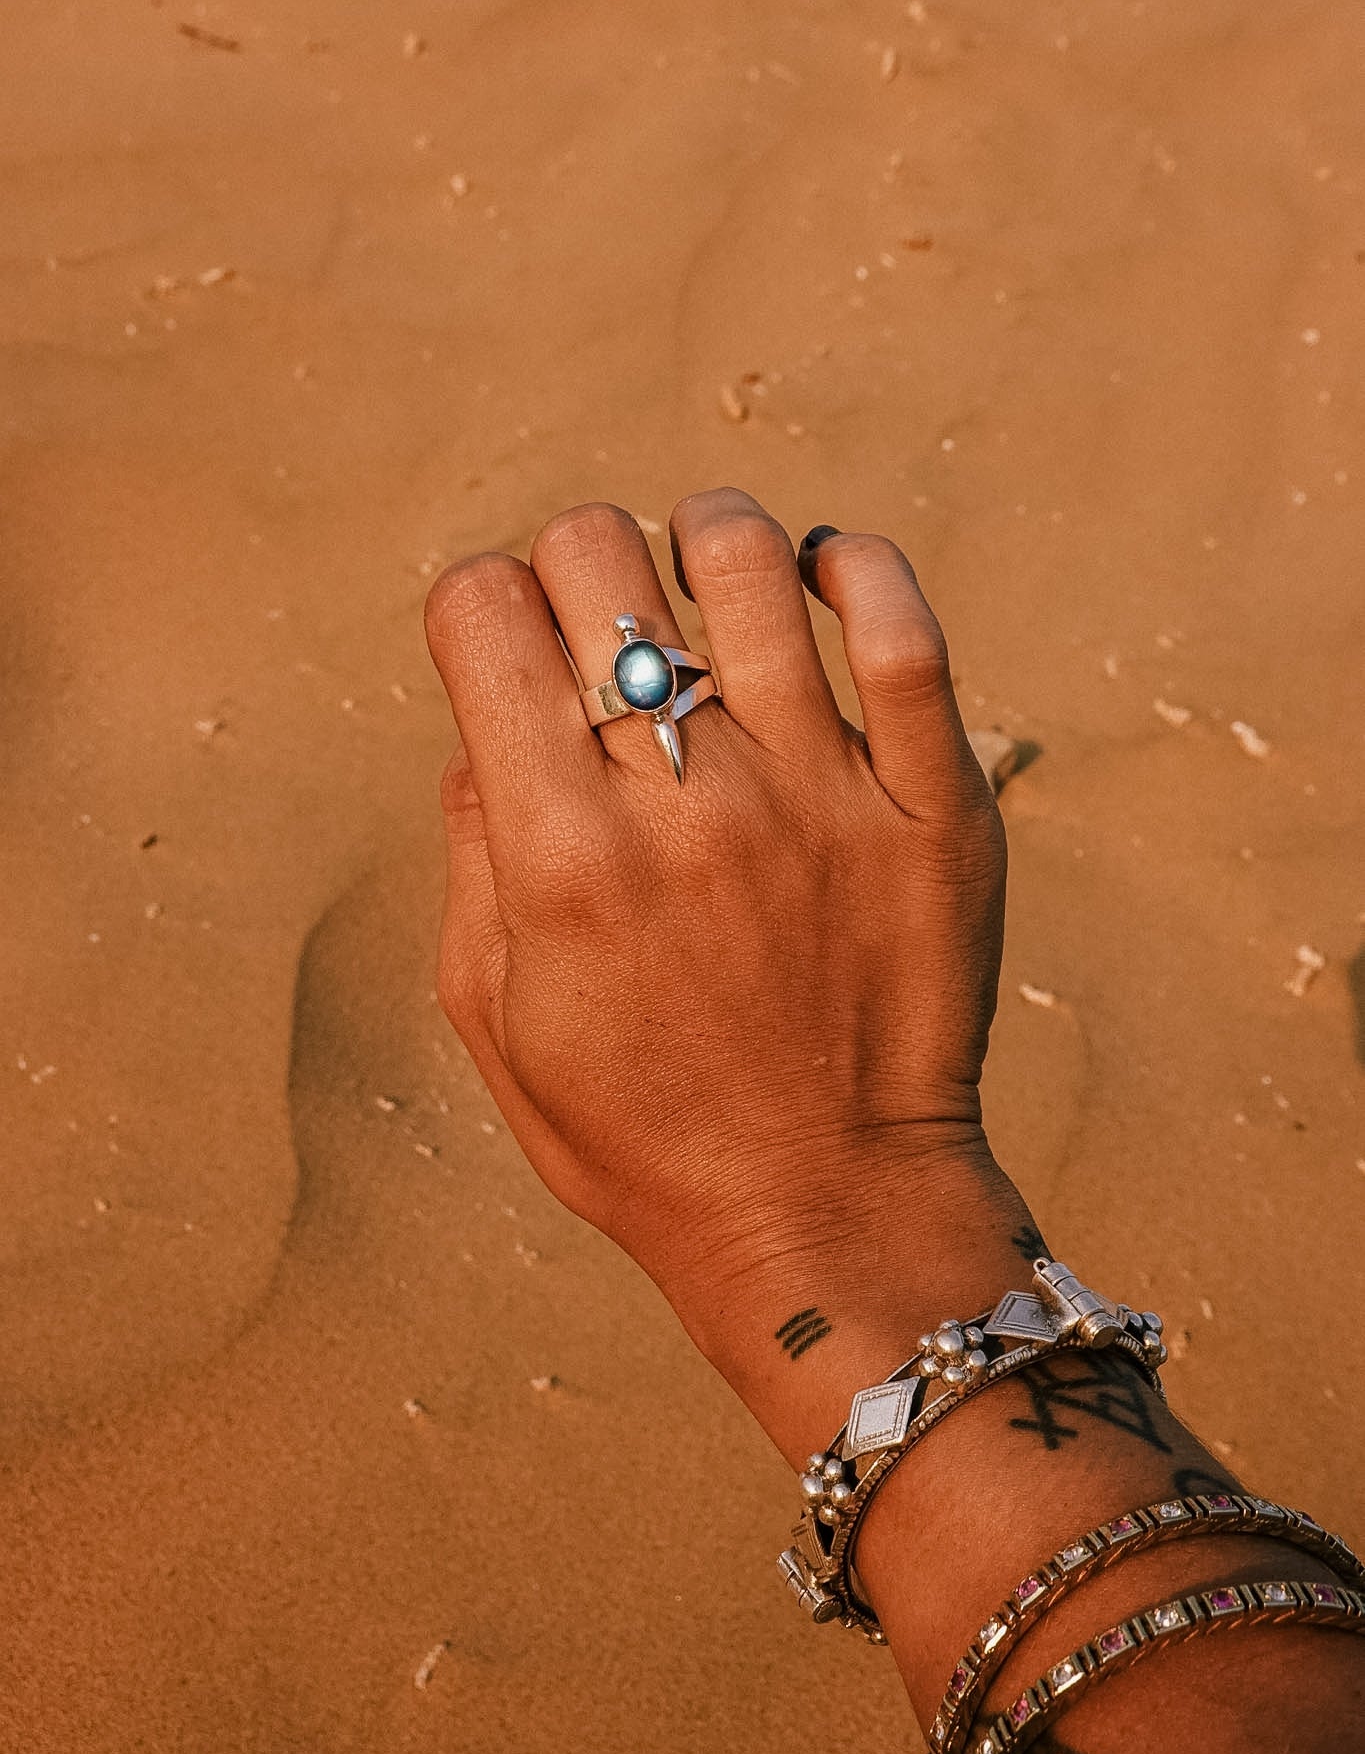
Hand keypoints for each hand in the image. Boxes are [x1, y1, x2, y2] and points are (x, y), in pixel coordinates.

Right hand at [424, 489, 1028, 1452]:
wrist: (828, 1215)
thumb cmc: (645, 1133)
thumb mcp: (497, 1019)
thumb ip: (472, 856)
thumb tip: (486, 725)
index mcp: (558, 854)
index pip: (481, 615)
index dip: (475, 601)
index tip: (503, 641)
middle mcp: (683, 802)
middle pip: (597, 558)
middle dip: (573, 559)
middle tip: (600, 616)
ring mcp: (820, 793)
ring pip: (746, 562)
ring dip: (704, 538)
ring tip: (707, 570)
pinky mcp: (932, 806)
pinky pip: (904, 630)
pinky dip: (855, 568)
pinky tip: (821, 574)